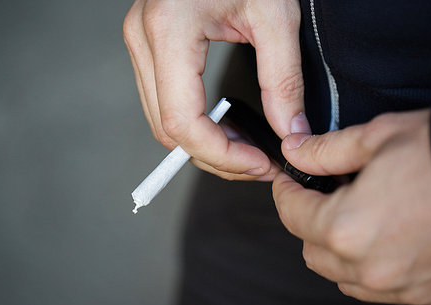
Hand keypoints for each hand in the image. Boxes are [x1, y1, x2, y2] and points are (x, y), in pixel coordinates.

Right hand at [123, 0, 309, 179]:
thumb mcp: (275, 14)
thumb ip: (283, 80)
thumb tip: (289, 132)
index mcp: (169, 29)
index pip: (183, 122)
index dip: (221, 155)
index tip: (259, 164)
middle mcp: (143, 39)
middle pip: (168, 130)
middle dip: (215, 157)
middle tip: (257, 163)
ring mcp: (140, 42)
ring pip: (162, 121)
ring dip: (204, 145)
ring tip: (245, 148)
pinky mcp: (149, 45)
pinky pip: (163, 103)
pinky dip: (195, 125)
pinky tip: (224, 126)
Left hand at [273, 109, 430, 304]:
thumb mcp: (378, 138)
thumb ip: (326, 151)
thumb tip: (296, 153)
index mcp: (348, 227)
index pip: (292, 215)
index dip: (285, 193)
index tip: (288, 182)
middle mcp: (370, 266)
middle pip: (311, 251)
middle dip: (307, 221)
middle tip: (320, 195)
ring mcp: (399, 285)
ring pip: (341, 274)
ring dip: (334, 248)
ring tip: (352, 216)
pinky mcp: (427, 293)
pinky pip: (376, 288)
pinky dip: (366, 266)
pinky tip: (381, 239)